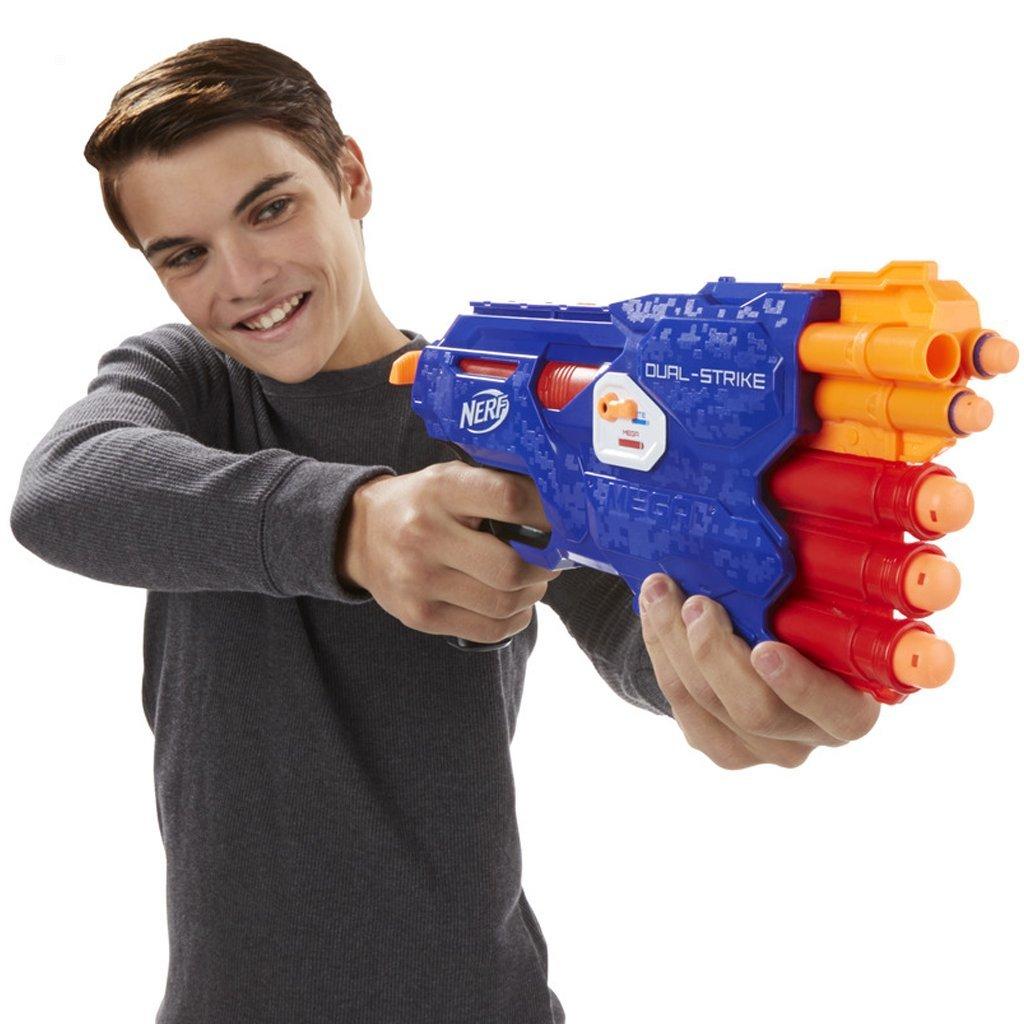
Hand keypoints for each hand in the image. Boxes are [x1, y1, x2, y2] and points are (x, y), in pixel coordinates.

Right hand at [338, 462, 559, 642]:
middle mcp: (425, 533)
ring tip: (532, 582)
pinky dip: (514, 620)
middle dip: (544, 567)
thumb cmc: (421, 504)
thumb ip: (497, 488)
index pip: (509, 499)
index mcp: (441, 489)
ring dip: (533, 595)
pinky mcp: (420, 616)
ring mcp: (419, 580)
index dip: (548, 515)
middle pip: (511, 566)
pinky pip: (488, 629)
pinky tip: (514, 605)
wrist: (359, 535)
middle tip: (551, 560)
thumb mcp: (451, 478)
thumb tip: (562, 511)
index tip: (562, 522)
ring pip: (504, 603)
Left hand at [638, 573, 879, 768]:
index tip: (765, 649)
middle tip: (697, 603)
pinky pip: (680, 705)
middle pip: (755, 710)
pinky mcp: (721, 748)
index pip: (839, 711)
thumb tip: (792, 521)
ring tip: (660, 591)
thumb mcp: (824, 601)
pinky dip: (660, 652)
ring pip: (707, 704)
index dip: (800, 685)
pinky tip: (654, 614)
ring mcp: (763, 749)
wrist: (769, 652)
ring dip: (674, 641)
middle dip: (715, 651)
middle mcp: (812, 736)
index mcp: (854, 704)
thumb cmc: (806, 617)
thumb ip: (819, 585)